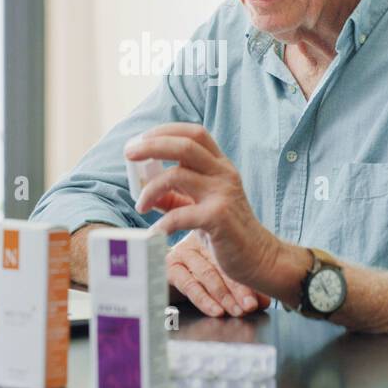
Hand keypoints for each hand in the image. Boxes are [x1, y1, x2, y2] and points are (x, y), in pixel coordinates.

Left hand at [125, 123, 281, 292]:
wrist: (258, 256)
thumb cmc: (227, 229)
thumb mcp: (201, 204)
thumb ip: (175, 195)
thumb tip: (144, 189)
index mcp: (220, 166)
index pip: (194, 134)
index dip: (165, 131)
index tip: (140, 139)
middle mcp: (223, 174)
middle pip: (185, 145)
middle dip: (152, 145)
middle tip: (128, 153)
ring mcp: (223, 194)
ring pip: (178, 175)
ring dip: (151, 188)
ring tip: (140, 205)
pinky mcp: (219, 218)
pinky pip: (182, 215)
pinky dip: (163, 223)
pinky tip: (155, 232)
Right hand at [166, 230, 271, 317]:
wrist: (165, 288)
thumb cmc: (197, 283)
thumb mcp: (226, 284)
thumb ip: (245, 288)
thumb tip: (264, 301)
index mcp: (216, 239)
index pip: (235, 259)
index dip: (249, 282)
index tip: (260, 301)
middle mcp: (199, 243)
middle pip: (224, 265)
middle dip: (239, 290)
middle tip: (249, 307)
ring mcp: (183, 253)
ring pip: (207, 274)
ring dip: (224, 296)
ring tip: (236, 311)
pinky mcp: (169, 267)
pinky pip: (188, 283)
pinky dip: (203, 299)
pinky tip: (215, 310)